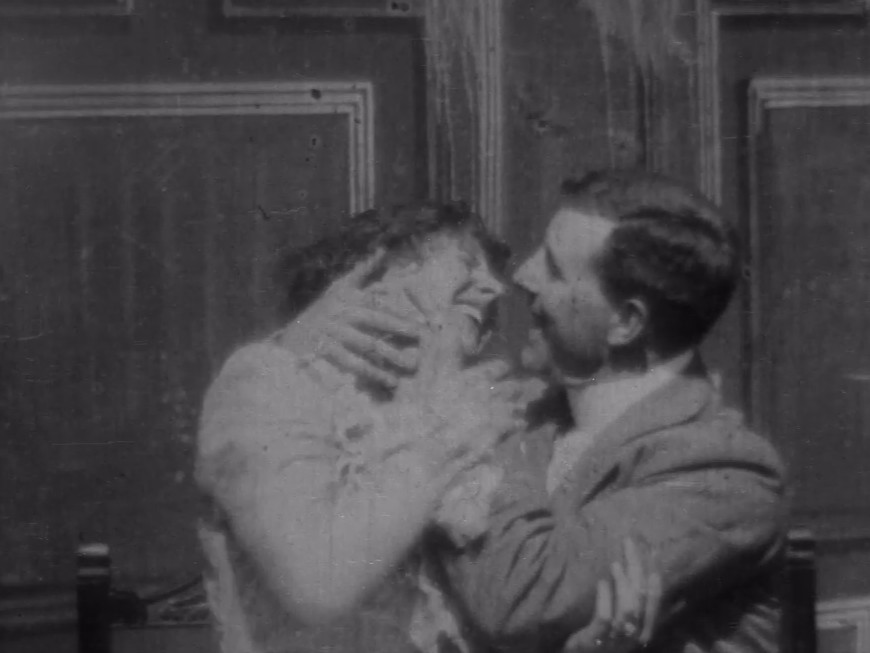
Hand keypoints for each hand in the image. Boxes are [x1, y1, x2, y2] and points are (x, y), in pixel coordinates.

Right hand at [279, 249, 423, 388]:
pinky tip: (388, 380)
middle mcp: (339, 312)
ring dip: (390, 355)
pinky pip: (352, 363)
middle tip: (423, 339)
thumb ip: (362, 271)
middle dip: (400, 329)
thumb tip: (381, 251)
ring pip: (366, 344)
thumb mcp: (338, 288)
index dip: (400, 314)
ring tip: (410, 365)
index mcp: (346, 296)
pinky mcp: (325, 351)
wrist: (289, 340)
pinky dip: (371, 372)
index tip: (422, 324)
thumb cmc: (321, 312)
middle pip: (375, 321)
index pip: (377, 304)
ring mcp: (332, 332)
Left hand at [562, 539, 662, 652]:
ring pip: (627, 608)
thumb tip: (652, 574)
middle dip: (636, 568)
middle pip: (640, 597)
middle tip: (628, 544)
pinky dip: (605, 598)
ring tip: (615, 564)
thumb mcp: (622, 622)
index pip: (654, 601)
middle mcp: (634, 635)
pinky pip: (605, 617)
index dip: (655, 575)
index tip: (653, 551)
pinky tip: (602, 582)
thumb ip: (636, 602)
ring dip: (623, 583)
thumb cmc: (604, 637)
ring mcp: (616, 639)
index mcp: (644, 629)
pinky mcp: (597, 639)